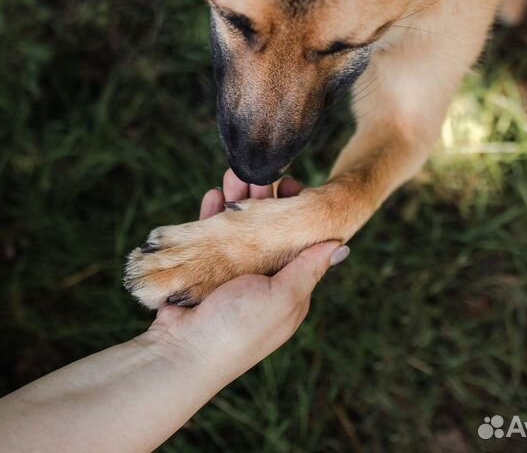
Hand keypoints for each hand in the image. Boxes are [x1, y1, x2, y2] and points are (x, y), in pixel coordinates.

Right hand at [147, 170, 349, 378]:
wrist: (183, 353)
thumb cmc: (239, 327)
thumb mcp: (284, 297)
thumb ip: (309, 269)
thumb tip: (343, 246)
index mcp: (287, 289)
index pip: (298, 243)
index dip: (297, 213)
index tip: (293, 185)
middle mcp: (260, 281)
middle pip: (266, 231)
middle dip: (264, 200)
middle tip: (262, 173)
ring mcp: (229, 276)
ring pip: (237, 229)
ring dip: (236, 202)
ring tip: (234, 173)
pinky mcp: (200, 273)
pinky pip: (207, 237)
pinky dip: (210, 215)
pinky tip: (214, 194)